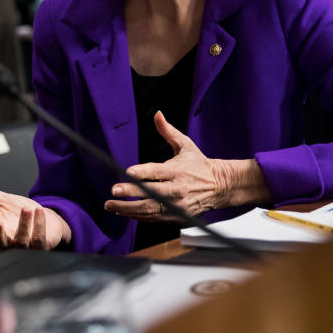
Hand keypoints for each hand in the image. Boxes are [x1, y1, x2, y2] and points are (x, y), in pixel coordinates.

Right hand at [0, 177, 70, 249]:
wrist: (41, 217)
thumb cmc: (18, 212)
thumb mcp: (0, 200)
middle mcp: (9, 240)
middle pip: (1, 242)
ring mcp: (25, 245)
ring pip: (22, 239)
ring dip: (24, 224)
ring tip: (26, 208)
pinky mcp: (41, 245)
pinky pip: (39, 237)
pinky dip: (39, 224)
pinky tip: (38, 211)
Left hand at [104, 111, 269, 220]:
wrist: (221, 187)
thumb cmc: (199, 165)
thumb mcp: (186, 145)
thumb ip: (168, 131)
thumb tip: (157, 114)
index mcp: (178, 170)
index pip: (157, 171)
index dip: (142, 172)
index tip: (127, 173)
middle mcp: (177, 189)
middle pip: (151, 192)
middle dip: (131, 192)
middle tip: (114, 191)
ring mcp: (177, 205)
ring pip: (150, 209)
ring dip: (129, 209)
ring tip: (111, 205)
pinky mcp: (177, 216)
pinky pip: (154, 218)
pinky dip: (138, 216)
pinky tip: (123, 212)